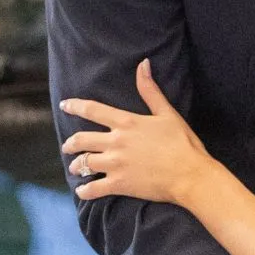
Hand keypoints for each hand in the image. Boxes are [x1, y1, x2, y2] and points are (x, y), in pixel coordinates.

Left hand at [61, 61, 210, 207]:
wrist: (190, 174)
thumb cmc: (182, 143)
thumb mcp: (167, 113)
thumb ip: (150, 90)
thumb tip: (143, 64)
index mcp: (126, 122)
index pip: (93, 110)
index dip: (75, 106)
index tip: (64, 105)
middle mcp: (116, 142)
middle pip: (82, 139)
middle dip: (70, 143)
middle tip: (67, 146)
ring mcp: (115, 164)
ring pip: (84, 163)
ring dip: (76, 165)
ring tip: (75, 168)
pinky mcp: (119, 184)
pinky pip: (93, 188)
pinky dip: (84, 190)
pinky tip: (82, 190)